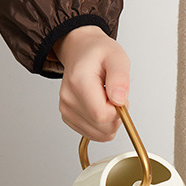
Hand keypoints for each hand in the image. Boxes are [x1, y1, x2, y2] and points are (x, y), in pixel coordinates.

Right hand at [53, 25, 130, 141]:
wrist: (81, 51)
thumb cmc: (99, 53)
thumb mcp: (117, 57)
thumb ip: (120, 78)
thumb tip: (119, 100)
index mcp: (79, 82)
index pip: (102, 115)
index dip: (118, 112)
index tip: (119, 96)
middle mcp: (68, 98)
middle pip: (101, 128)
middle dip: (116, 117)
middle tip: (114, 96)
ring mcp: (66, 109)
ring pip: (98, 134)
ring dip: (110, 122)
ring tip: (106, 99)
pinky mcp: (68, 117)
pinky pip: (93, 134)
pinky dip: (102, 125)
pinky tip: (99, 105)